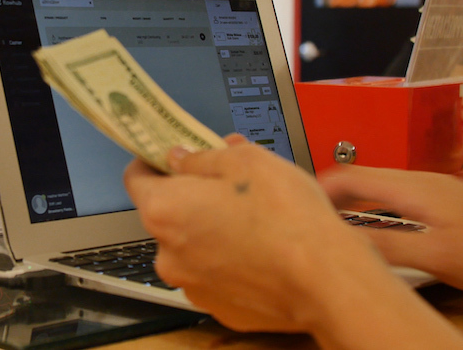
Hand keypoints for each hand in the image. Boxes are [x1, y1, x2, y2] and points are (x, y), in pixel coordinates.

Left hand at [124, 135, 377, 332]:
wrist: (326, 278)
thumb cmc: (287, 216)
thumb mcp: (245, 160)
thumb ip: (202, 156)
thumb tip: (181, 156)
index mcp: (164, 210)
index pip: (136, 177)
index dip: (153, 160)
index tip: (169, 154)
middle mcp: (167, 253)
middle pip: (166, 214)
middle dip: (192, 195)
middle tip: (228, 184)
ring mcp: (192, 285)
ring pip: (192, 246)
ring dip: (211, 230)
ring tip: (253, 219)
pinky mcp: (219, 307)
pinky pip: (215, 274)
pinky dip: (229, 260)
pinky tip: (260, 249)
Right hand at [320, 165, 462, 296]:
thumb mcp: (436, 256)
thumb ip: (388, 246)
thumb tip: (345, 241)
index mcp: (413, 188)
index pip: (352, 176)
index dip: (320, 188)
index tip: (299, 202)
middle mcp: (420, 181)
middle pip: (361, 178)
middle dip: (331, 195)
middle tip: (310, 217)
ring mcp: (431, 189)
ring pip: (377, 187)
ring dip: (351, 202)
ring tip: (333, 224)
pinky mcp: (440, 200)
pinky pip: (393, 196)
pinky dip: (372, 208)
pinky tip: (372, 228)